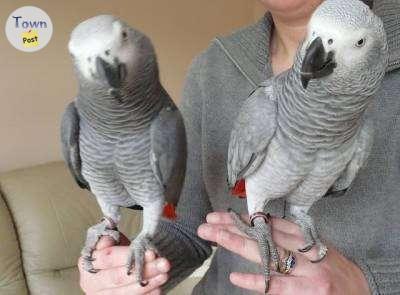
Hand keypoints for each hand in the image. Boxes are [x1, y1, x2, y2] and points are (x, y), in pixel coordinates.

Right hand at [78, 233, 169, 294]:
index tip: (149, 252)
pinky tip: (158, 288)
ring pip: (124, 294)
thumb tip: (109, 239)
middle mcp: (91, 283)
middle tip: (163, 263)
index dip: (128, 255)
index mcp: (87, 263)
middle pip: (117, 278)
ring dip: (148, 284)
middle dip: (143, 270)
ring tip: (164, 274)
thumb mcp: (112, 241)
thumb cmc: (115, 252)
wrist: (116, 267)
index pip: (107, 259)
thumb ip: (110, 239)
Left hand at [198, 212, 369, 294]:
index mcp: (304, 237)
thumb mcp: (313, 247)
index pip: (268, 224)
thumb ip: (289, 239)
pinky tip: (235, 276)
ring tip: (214, 237)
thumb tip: (260, 227)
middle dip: (233, 228)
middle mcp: (303, 250)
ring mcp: (305, 271)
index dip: (243, 219)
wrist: (362, 291)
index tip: (221, 216)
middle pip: (262, 234)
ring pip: (266, 253)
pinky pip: (277, 285)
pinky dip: (255, 280)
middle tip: (208, 224)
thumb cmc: (334, 269)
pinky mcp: (306, 292)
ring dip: (237, 243)